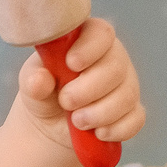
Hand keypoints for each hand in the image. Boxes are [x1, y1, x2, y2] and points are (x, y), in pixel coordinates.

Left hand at [14, 17, 143, 152]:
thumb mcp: (31, 82)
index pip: (101, 33)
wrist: (51, 122)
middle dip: (89, 88)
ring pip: (126, 95)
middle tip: (66, 102)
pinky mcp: (132, 112)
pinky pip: (135, 119)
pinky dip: (116, 129)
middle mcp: (114, 58)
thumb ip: (33, 79)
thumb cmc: (43, 90)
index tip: (71, 63)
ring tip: (76, 121)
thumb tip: (39, 81)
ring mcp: (127, 85)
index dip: (90, 47)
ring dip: (100, 113)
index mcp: (89, 40)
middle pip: (116, 67)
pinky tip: (98, 133)